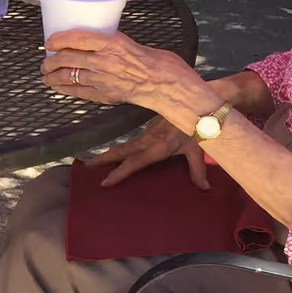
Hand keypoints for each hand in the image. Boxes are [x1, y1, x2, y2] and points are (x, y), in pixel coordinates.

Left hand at [41, 28, 202, 110]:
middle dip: (50, 61)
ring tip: (46, 76)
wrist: (168, 85)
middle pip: (67, 58)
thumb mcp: (130, 43)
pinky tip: (58, 87)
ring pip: (69, 76)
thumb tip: (94, 44)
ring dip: (52, 76)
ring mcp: (103, 79)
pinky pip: (78, 92)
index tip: (49, 41)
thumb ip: (111, 44)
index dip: (58, 40)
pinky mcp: (105, 95)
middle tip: (45, 61)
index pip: (77, 38)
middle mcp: (105, 60)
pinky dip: (64, 89)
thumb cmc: (157, 62)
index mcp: (113, 42)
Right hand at [92, 116, 208, 189]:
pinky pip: (130, 142)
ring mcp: (146, 134)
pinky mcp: (148, 129)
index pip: (134, 162)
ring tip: (94, 162)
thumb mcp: (198, 150)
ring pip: (123, 145)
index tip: (105, 182)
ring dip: (108, 154)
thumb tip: (204, 189)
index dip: (119, 172)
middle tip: (87, 167)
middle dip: (103, 159)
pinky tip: (116, 154)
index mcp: (158, 147)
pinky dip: (119, 149)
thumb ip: (198, 170)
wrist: (197, 103)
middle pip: (120, 151)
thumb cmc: (199, 127)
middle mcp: (148, 140)